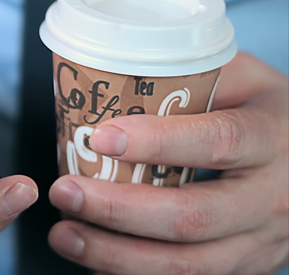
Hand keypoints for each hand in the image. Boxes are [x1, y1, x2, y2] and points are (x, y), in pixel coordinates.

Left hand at [48, 53, 287, 273]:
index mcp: (270, 138)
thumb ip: (193, 76)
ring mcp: (259, 241)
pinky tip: (94, 262)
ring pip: (186, 263)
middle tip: (64, 192)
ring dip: (116, 254)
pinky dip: (133, 273)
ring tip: (64, 235)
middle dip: (119, 210)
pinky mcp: (243, 266)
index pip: (217, 141)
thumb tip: (115, 77)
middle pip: (191, 216)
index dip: (158, 142)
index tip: (101, 138)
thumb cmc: (264, 114)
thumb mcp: (244, 80)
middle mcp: (269, 198)